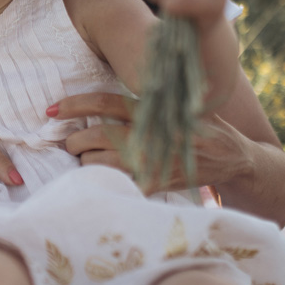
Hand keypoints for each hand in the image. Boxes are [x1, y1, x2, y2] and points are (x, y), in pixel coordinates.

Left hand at [50, 93, 250, 190]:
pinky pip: (114, 186)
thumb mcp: (176, 102)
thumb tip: (105, 98)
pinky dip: (103, 184)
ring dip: (86, 163)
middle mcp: (149, 134)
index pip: (105, 103)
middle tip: (73, 142)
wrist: (233, 157)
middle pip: (94, 136)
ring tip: (90, 161)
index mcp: (152, 110)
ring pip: (97, 164)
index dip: (74, 105)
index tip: (51, 110)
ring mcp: (151, 162)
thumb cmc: (198, 124)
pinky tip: (103, 182)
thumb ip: (147, 98)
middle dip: (74, 140)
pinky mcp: (154, 185)